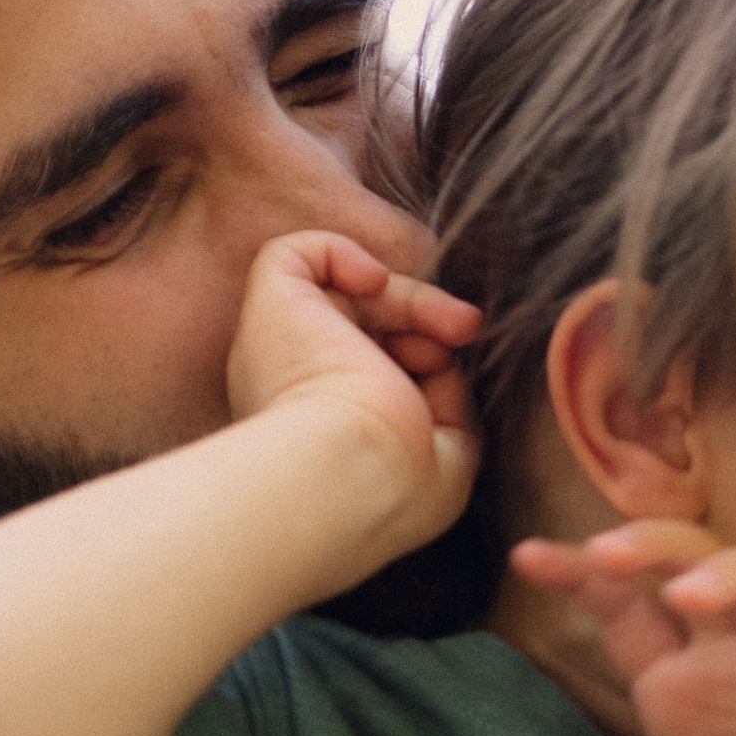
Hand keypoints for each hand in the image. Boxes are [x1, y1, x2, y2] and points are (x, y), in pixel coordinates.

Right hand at [226, 230, 482, 563]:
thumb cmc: (397, 482)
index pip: (373, 372)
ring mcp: (279, 343)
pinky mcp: (269, 303)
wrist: (349, 470)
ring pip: (346, 294)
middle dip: (426, 321)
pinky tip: (373, 282)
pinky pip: (297, 253)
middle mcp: (294, 383)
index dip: (425, 363)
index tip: (454, 375)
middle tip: (465, 330)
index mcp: (324, 425)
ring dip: (412, 297)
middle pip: (366, 329)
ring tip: (454, 323)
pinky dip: (343, 253)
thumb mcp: (446, 453)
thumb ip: (447, 404)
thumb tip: (444, 362)